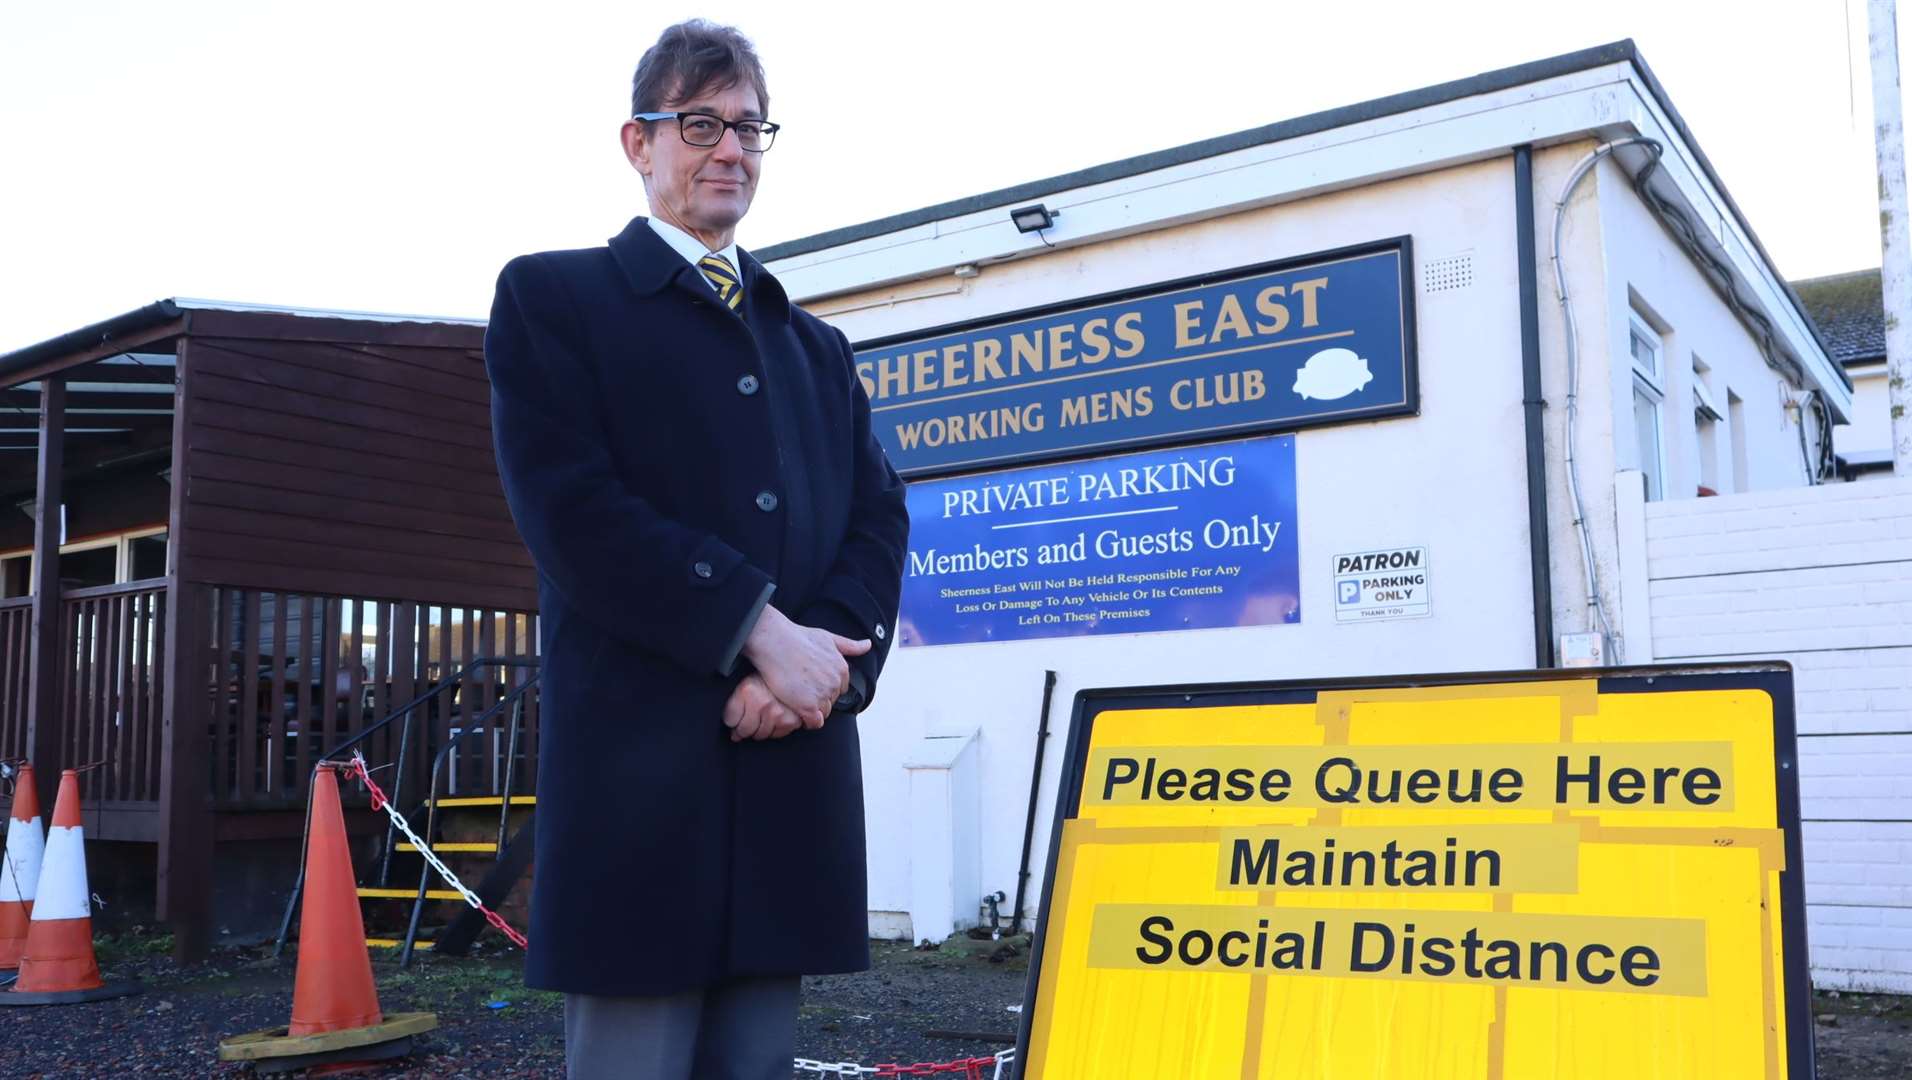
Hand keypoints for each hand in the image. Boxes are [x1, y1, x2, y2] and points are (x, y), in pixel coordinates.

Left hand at [722, 674, 801, 741]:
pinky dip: (774, 730)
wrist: (794, 671)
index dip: (730, 720)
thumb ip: (735, 701)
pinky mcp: (790, 721)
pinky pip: (775, 735)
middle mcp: (762, 703)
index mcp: (747, 691)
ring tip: (761, 718)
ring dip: (758, 730)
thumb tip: (731, 727)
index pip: (730, 720)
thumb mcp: (746, 681)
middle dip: (742, 728)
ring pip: (760, 735)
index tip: (734, 719)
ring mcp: (777, 713)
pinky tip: (774, 718)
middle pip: (744, 730)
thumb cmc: (768, 677)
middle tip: (746, 721)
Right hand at [740, 605, 871, 725]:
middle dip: (818, 698)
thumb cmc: (797, 637)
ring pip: (823, 712)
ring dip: (811, 710)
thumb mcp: (827, 637)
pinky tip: (796, 710)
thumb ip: (849, 645)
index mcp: (842, 669)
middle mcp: (835, 683)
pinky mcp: (807, 706)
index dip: (824, 687)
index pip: (839, 689)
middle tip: (800, 690)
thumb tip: (868, 645)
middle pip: (831, 701)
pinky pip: (814, 722)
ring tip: (796, 699)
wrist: (774, 641)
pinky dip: (806, 721)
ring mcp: (822, 695)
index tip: (810, 683)